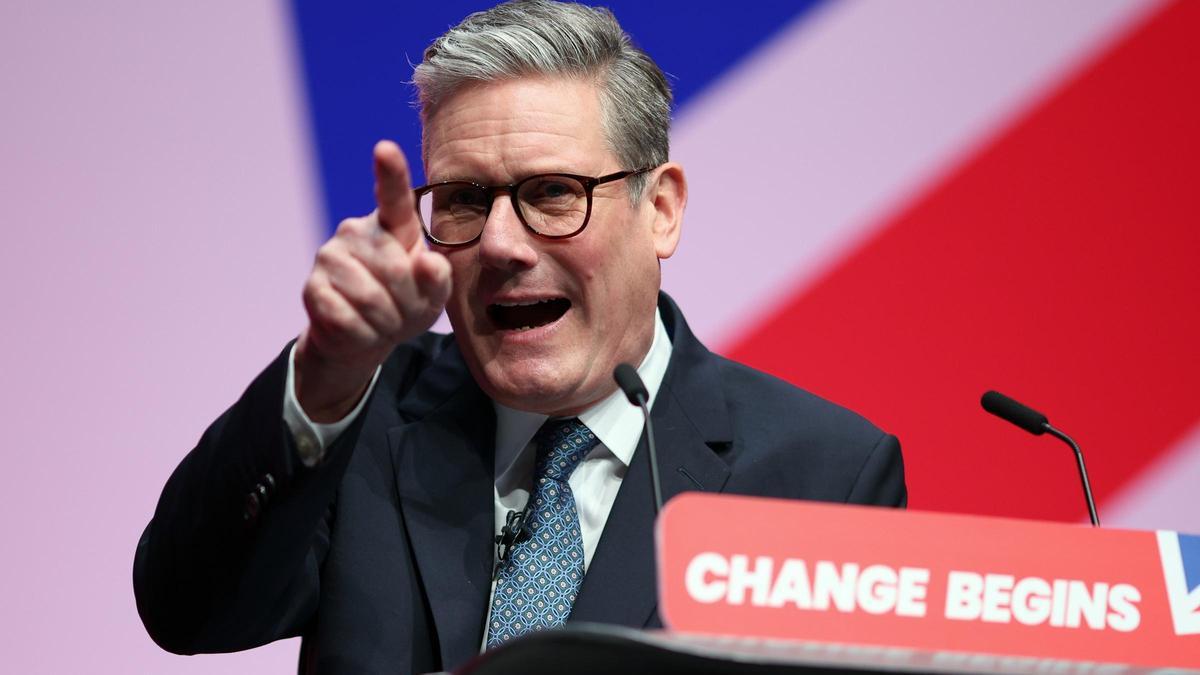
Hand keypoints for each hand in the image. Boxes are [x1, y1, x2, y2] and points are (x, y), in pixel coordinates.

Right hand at [294, 140, 450, 421]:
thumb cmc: (406, 304)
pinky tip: (360, 329)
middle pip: (397, 271)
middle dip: (409, 304)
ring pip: (371, 299)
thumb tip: (429, 263)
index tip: (384, 149)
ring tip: (384, 321)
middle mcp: (356, 230)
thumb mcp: (434, 296)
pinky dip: (363, 336)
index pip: (393, 196)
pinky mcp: (312, 288)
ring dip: (387, 323)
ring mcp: (329, 256)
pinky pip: (347, 319)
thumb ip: (438, 279)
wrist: (364, 337)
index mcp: (393, 225)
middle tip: (403, 312)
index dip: (390, 173)